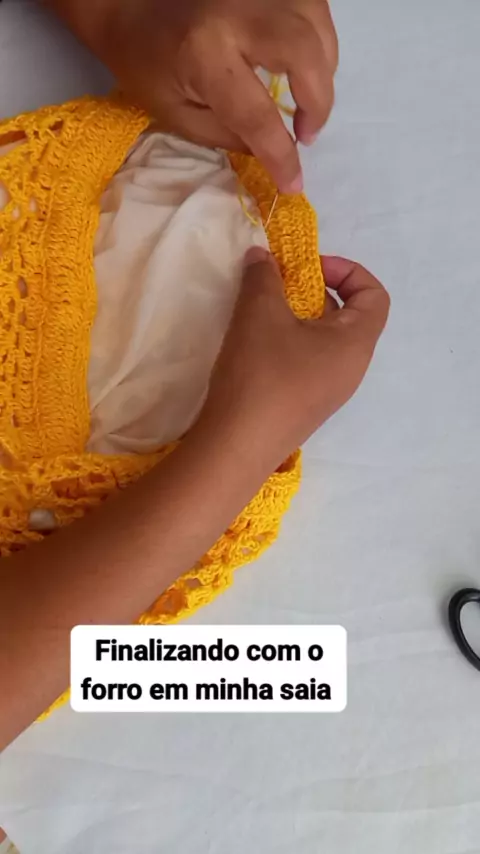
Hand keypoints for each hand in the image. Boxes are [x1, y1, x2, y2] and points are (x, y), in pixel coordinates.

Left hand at [51, 0, 337, 192]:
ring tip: (305, 101)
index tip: (293, 184)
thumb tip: (273, 153)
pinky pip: (314, 10)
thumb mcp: (178, 114)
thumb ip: (229, 136)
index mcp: (206, 54)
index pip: (258, 115)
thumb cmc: (148, 64)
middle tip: (306, 134)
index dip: (282, 156)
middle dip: (318, 103)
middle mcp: (238, 14)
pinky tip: (303, 67)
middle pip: (305, 55)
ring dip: (323, 72)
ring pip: (318, 28)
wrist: (130, 3)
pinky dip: (318, 43)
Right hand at [197, 250, 389, 472]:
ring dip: (299, 318)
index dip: (347, 271)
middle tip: (279, 286)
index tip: (308, 268)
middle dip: (316, 291)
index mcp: (355, 344)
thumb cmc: (260, 373)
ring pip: (326, 341)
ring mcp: (330, 392)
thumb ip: (263, 276)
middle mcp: (351, 369)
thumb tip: (262, 257)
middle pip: (350, 316)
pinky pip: (309, 363)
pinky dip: (290, 344)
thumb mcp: (259, 313)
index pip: (375, 295)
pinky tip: (256, 347)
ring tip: (263, 314)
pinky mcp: (306, 407)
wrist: (237, 445)